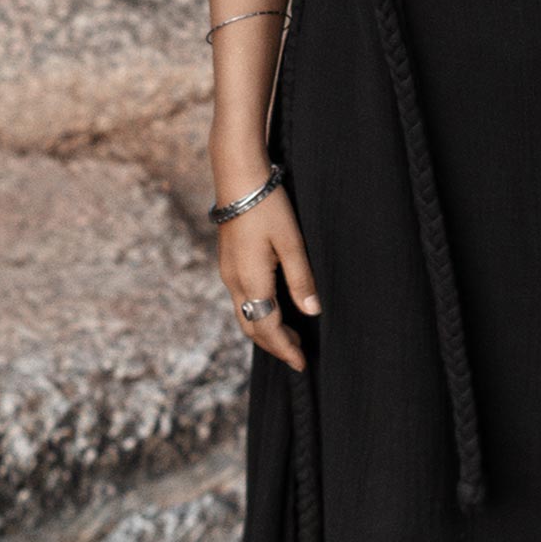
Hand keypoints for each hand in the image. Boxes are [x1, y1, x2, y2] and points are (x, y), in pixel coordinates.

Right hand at [216, 183, 319, 374]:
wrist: (238, 178)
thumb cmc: (269, 207)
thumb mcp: (292, 242)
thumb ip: (301, 279)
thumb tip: (312, 311)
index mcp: (252, 281)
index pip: (268, 328)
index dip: (285, 348)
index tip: (302, 363)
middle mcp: (234, 282)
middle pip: (252, 327)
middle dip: (274, 345)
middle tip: (297, 355)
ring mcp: (228, 272)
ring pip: (245, 314)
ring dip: (265, 330)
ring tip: (290, 335)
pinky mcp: (228, 262)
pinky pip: (242, 299)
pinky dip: (257, 313)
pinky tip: (274, 307)